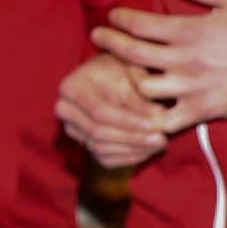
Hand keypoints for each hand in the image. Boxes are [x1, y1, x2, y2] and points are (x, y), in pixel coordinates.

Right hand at [58, 50, 169, 168]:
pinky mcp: (82, 143)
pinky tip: (149, 151)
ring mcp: (71, 128)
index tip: (156, 124)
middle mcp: (64, 109)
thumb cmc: (121, 69)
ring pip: (101, 148)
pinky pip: (103, 158)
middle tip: (162, 139)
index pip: (100, 111)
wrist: (108, 77)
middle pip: (98, 132)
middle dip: (133, 138)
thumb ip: (142, 90)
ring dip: (133, 150)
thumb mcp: (131, 70)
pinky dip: (128, 158)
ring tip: (160, 144)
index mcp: (72, 87)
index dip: (129, 120)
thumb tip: (157, 116)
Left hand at [96, 0, 226, 133]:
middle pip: (133, 54)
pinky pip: (165, 121)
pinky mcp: (200, 111)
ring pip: (143, 88)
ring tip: (124, 72)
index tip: (112, 16)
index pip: (142, 25)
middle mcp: (184, 61)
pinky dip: (151, 117)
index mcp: (190, 31)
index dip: (121, 20)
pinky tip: (144, 110)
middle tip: (97, 37)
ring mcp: (190, 89)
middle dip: (109, 43)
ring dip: (131, 80)